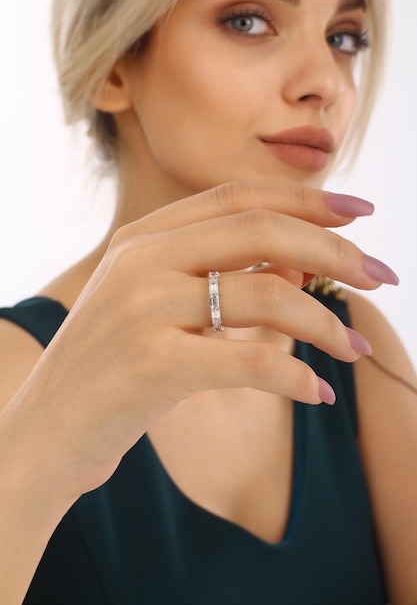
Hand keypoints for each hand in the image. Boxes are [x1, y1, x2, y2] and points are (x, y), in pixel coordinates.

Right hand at [17, 182, 396, 496]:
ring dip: (326, 323)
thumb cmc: (113, 365)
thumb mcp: (154, 304)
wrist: (47, 427)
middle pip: (262, 231)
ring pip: (268, 294)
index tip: (360, 212)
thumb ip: (217, 273)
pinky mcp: (152, 366)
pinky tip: (318, 393)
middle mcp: (142, 261)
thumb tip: (303, 260)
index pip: (239, 197)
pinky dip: (296, 377)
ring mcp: (144, 309)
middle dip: (335, 251)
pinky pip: (250, 360)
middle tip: (381, 276)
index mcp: (143, 238)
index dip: (307, 199)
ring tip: (354, 348)